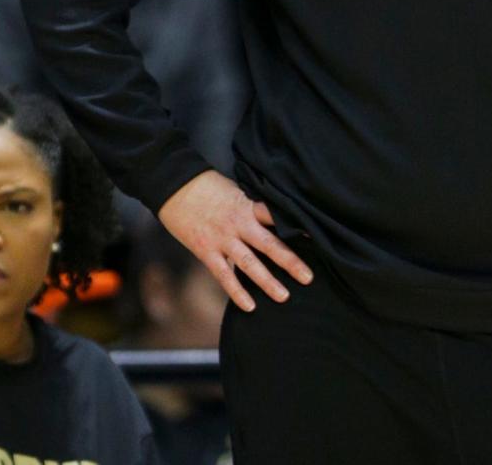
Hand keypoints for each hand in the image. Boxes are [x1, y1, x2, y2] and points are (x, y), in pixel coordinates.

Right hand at [157, 169, 312, 312]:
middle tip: (308, 277)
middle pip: (269, 244)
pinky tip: (250, 306)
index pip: (277, 217)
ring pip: (249, 264)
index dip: (296, 226)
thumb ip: (250, 206)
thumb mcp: (234, 189)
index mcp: (247, 206)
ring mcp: (222, 239)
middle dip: (290, 261)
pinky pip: (224, 275)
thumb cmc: (206, 185)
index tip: (316, 237)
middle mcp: (238, 224)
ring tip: (284, 296)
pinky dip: (237, 292)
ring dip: (267, 281)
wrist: (175, 185)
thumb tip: (268, 218)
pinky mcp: (206, 251)